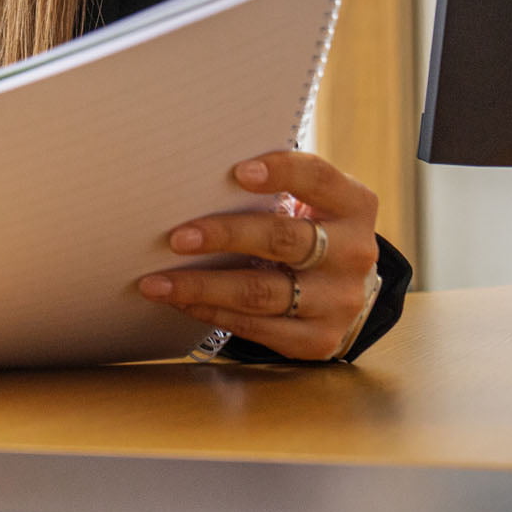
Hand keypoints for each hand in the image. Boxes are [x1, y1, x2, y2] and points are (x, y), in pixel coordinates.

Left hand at [136, 151, 380, 362]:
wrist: (342, 289)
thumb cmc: (308, 230)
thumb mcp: (308, 202)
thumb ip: (272, 191)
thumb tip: (196, 180)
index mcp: (353, 206)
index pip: (318, 179)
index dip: (281, 172)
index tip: (237, 172)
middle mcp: (353, 253)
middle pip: (283, 240)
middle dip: (225, 236)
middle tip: (177, 237)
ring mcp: (339, 301)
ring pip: (262, 292)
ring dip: (203, 286)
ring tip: (158, 282)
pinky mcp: (319, 339)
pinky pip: (257, 328)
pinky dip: (212, 312)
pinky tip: (181, 303)